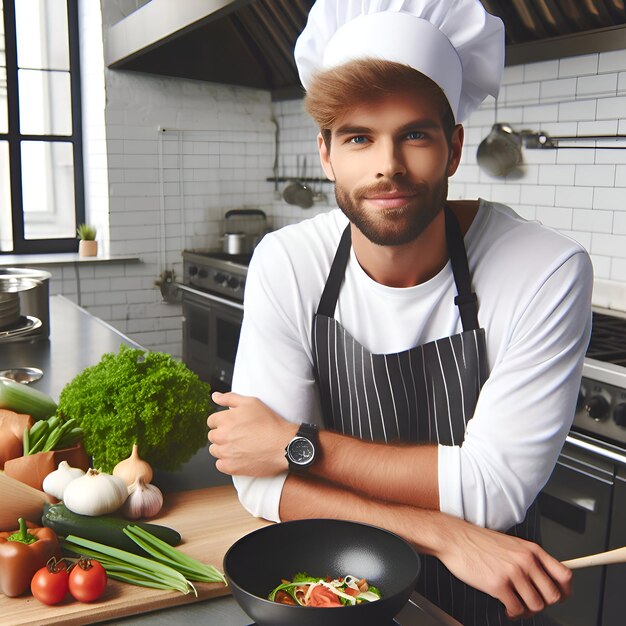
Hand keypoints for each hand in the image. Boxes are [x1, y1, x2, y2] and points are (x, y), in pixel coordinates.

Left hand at [207, 392, 297, 475]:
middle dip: (222, 435)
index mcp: (225, 419)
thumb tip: (215, 396)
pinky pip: (220, 465)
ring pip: (215, 450)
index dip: (222, 422)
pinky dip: (227, 462)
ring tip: (240, 446)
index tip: (232, 425)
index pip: (211, 421)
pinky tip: (239, 457)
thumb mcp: (251, 402)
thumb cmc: (270, 423)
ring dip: (223, 448)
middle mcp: (222, 436)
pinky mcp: (231, 467)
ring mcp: (226, 453)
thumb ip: (229, 398)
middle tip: (238, 435)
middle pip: (212, 436)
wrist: (283, 445)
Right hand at [431, 515, 571, 619]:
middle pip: (553, 595)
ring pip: (536, 605)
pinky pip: (516, 609)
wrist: (454, 538)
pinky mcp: (498, 584)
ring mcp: (513, 572)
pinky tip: (505, 607)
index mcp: (531, 549)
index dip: (565, 591)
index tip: (558, 596)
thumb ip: (529, 558)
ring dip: (527, 611)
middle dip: (543, 604)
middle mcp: (525, 560)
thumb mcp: (511, 544)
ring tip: (516, 606)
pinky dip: (512, 613)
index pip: (564, 575)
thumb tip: (543, 579)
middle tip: (531, 603)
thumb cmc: (478, 541)